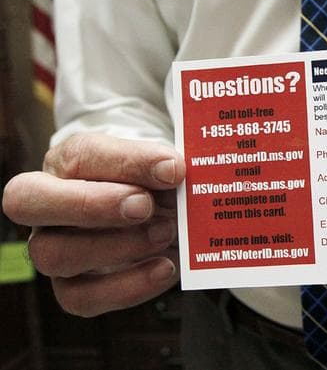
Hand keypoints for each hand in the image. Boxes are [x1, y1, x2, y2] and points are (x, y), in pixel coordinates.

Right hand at [3, 133, 184, 316]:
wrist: (161, 219)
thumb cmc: (151, 186)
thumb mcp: (157, 166)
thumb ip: (161, 163)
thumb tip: (171, 169)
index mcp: (65, 164)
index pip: (77, 155)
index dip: (125, 162)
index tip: (171, 169)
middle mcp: (47, 208)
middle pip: (28, 202)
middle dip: (91, 204)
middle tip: (146, 206)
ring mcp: (54, 250)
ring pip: (53, 255)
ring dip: (117, 246)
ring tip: (165, 234)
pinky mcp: (72, 289)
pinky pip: (82, 298)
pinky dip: (129, 285)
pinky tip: (166, 267)